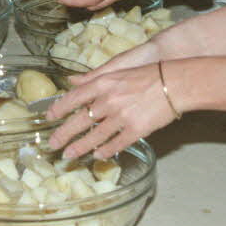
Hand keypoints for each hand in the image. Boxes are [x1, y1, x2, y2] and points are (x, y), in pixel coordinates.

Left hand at [46, 62, 176, 159]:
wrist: (175, 82)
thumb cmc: (149, 73)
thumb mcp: (118, 69)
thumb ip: (94, 77)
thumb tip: (72, 80)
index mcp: (103, 83)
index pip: (73, 98)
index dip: (58, 109)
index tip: (49, 117)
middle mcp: (109, 100)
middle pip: (80, 121)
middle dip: (63, 134)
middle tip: (52, 144)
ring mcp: (122, 117)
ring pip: (95, 137)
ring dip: (80, 147)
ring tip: (69, 155)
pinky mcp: (136, 130)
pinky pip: (116, 144)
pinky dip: (105, 151)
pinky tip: (98, 155)